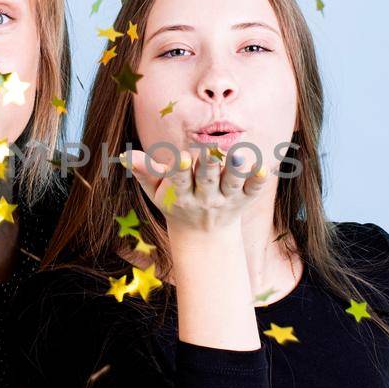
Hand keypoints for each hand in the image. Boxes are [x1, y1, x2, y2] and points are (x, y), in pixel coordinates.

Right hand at [121, 143, 271, 234]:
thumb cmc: (175, 202)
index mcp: (181, 194)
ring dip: (236, 171)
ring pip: (232, 184)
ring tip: (239, 156)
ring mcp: (226, 199)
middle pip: (207, 180)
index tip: (183, 158)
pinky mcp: (244, 198)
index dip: (182, 170)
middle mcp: (205, 198)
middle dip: (208, 167)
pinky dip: (258, 180)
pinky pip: (253, 189)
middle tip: (210, 152)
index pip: (181, 181)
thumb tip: (124, 155)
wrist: (203, 235)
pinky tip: (264, 167)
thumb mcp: (156, 191)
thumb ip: (144, 172)